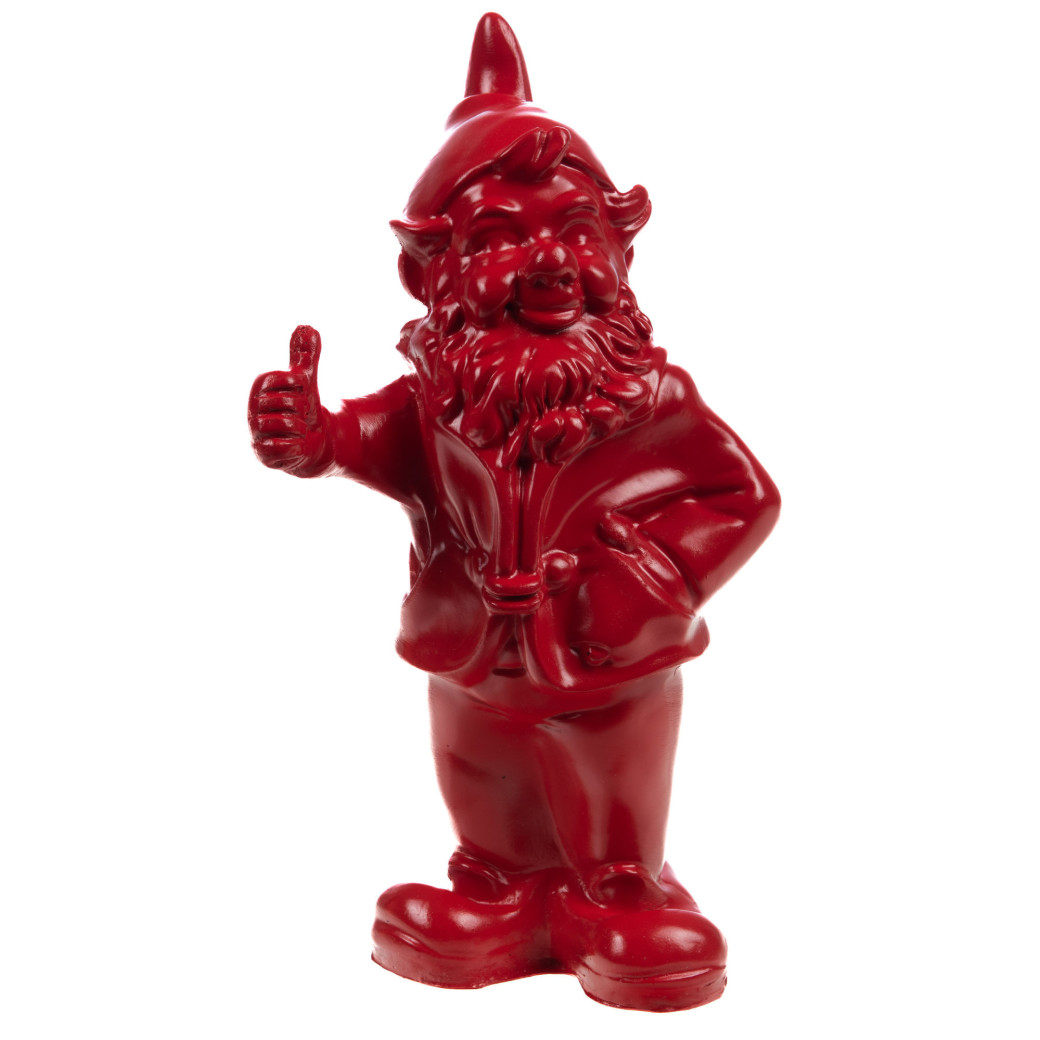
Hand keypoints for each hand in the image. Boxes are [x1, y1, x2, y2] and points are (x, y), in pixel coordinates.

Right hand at [249, 325, 326, 471]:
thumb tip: (307, 327)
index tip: (300, 389)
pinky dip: (298, 445)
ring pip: (287, 424)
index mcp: (259, 389)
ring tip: (298, 430)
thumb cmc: (303, 409)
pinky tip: (297, 444)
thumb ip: (305, 356)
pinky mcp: (263, 454)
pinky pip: (285, 446)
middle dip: (302, 408)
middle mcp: (252, 409)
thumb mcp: (306, 381)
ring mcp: (255, 433)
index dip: (297, 383)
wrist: (310, 442)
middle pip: (287, 402)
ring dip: (301, 427)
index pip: (280, 378)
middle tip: (300, 414)